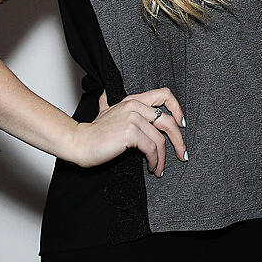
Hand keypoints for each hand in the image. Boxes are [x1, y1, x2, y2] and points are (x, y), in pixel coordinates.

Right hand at [67, 88, 186, 176]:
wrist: (79, 143)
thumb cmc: (93, 132)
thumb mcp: (105, 111)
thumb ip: (109, 103)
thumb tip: (105, 93)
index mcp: (133, 100)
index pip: (164, 95)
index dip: (177, 108)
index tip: (182, 124)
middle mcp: (135, 106)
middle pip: (168, 120)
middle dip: (179, 140)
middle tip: (182, 154)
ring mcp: (133, 118)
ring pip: (160, 139)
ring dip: (163, 157)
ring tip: (160, 168)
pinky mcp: (130, 132)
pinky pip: (151, 148)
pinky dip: (155, 160)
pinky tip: (152, 167)